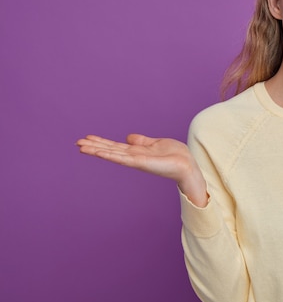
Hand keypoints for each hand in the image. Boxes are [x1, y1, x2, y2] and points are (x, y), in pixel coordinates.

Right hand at [76, 134, 207, 205]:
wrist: (187, 164)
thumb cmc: (175, 155)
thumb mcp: (156, 143)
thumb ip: (142, 141)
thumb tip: (128, 136)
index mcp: (136, 151)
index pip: (115, 146)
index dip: (101, 142)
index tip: (87, 138)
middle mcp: (133, 157)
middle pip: (110, 150)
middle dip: (94, 146)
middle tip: (76, 142)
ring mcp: (135, 160)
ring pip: (112, 154)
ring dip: (96, 150)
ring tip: (81, 147)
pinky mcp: (140, 162)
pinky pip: (122, 158)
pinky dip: (109, 155)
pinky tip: (98, 152)